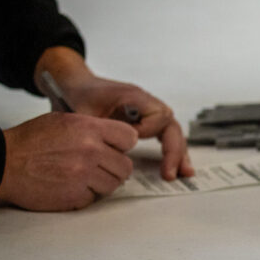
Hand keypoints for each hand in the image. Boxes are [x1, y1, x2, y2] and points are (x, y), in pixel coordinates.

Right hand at [0, 113, 137, 210]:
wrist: (2, 163)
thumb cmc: (29, 141)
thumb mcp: (64, 121)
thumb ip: (92, 129)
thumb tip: (114, 140)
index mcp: (89, 129)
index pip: (130, 138)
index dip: (122, 145)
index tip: (114, 149)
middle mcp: (91, 151)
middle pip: (125, 166)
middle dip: (113, 168)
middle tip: (97, 167)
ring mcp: (84, 175)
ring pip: (112, 185)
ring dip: (100, 183)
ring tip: (81, 177)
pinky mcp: (75, 196)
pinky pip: (93, 199)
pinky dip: (84, 195)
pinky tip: (68, 186)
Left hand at [36, 47, 193, 180]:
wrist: (75, 85)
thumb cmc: (79, 94)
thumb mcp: (83, 113)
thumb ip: (98, 131)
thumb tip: (115, 154)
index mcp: (135, 96)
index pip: (159, 117)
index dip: (148, 131)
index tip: (131, 142)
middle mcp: (147, 104)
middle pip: (172, 127)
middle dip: (174, 151)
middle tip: (170, 174)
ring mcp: (148, 112)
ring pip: (172, 132)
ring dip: (178, 153)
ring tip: (184, 173)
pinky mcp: (145, 120)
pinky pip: (165, 135)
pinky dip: (171, 150)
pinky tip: (174, 166)